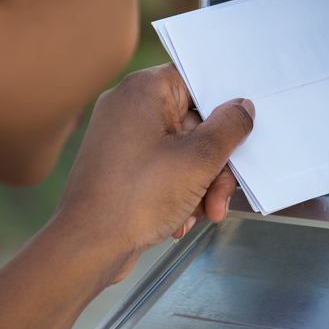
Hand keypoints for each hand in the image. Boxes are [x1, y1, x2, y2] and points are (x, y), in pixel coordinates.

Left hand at [52, 63, 253, 286]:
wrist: (86, 247)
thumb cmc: (136, 198)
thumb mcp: (198, 160)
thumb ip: (229, 127)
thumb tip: (242, 107)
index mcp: (144, 89)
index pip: (196, 81)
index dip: (222, 106)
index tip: (240, 130)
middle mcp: (129, 105)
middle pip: (193, 123)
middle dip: (213, 165)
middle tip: (221, 195)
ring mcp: (121, 135)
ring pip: (181, 150)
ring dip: (199, 184)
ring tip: (201, 214)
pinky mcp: (119, 162)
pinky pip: (161, 166)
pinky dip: (177, 190)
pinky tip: (179, 220)